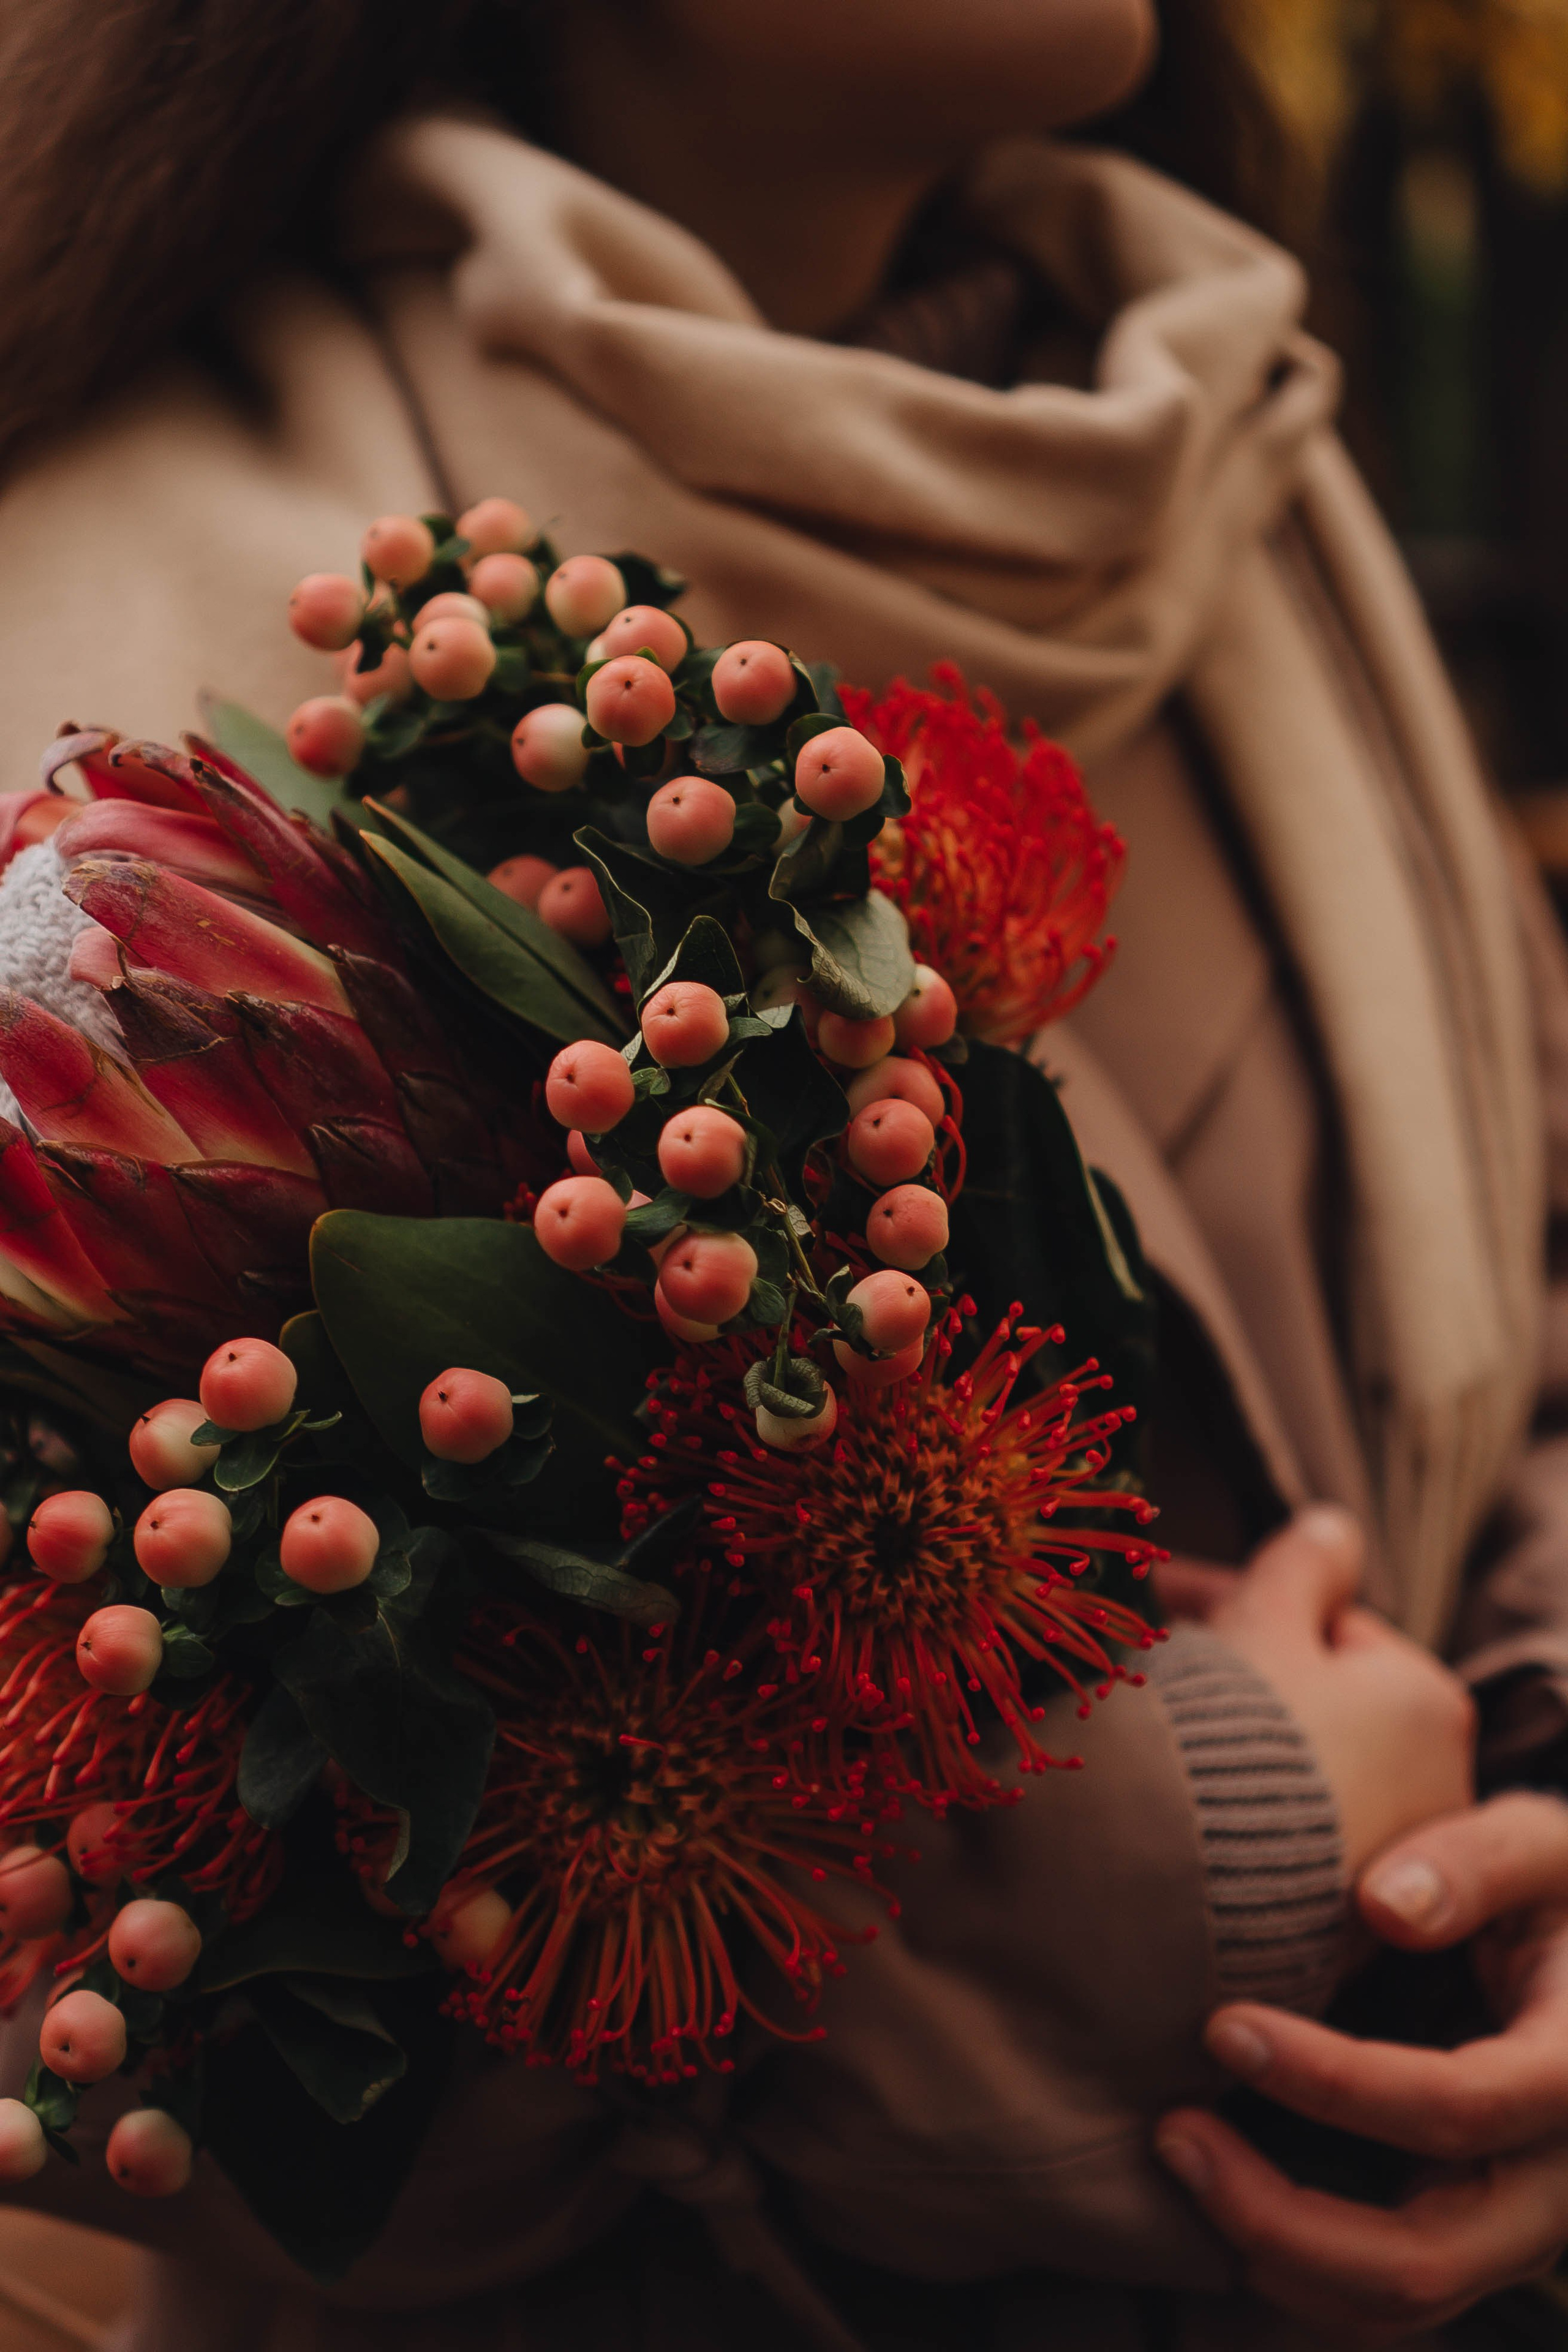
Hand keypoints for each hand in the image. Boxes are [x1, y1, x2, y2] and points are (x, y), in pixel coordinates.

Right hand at [1156, 1506, 1475, 1879]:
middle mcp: (1433, 1789)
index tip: (1167, 1600)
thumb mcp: (1263, 1617)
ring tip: (1155, 1727)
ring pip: (1303, 1769)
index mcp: (1427, 1703)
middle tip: (1158, 1658)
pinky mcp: (1333, 1925)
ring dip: (1238, 1738)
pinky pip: (1282, 1836)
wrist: (1181, 1876)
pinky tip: (1175, 1798)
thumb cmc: (1232, 1728)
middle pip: (1324, 1701)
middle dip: (1245, 1672)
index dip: (1246, 1604)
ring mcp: (1388, 1864)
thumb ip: (1303, 1563)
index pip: (1333, 1628)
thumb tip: (1334, 1528)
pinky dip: (1238, 1806)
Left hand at [1157, 1793, 1567, 2343]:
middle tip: (1172, 2131)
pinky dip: (1292, 2275)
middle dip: (1280, 2215)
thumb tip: (1386, 1905)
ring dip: (1271, 2256)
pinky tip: (1217, 2196)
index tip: (1225, 2024)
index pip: (1456, 2107)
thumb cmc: (1550, 1892)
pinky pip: (1380, 2303)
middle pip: (1423, 2256)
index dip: (1334, 2081)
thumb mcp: (1538, 1848)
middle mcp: (1555, 2181)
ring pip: (1394, 2304)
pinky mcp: (1470, 2242)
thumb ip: (1475, 1864)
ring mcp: (1514, 2230)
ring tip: (1179, 2158)